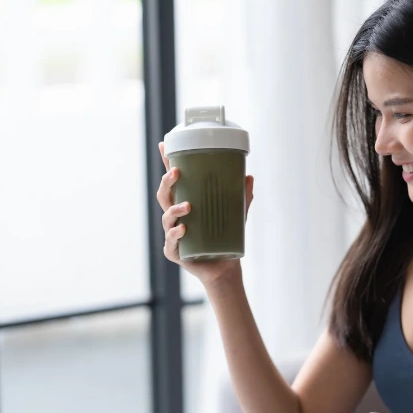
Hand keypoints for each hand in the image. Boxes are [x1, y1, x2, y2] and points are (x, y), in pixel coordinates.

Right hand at [157, 141, 253, 284]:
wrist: (225, 267)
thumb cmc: (225, 238)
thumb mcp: (236, 215)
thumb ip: (241, 197)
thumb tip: (249, 177)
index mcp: (185, 203)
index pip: (174, 181)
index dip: (167, 163)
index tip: (165, 145)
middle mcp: (175, 217)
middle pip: (164, 195)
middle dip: (167, 182)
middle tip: (177, 172)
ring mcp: (172, 234)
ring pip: (166, 217)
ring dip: (174, 210)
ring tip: (187, 207)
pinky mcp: (174, 252)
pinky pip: (171, 242)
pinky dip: (176, 234)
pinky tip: (183, 230)